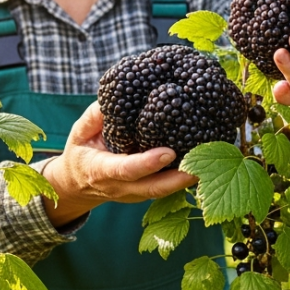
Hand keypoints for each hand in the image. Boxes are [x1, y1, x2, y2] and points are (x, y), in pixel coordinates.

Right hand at [41, 102, 197, 226]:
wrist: (77, 186)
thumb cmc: (81, 153)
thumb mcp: (79, 132)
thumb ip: (95, 116)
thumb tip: (115, 95)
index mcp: (102, 171)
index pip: (127, 169)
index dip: (147, 163)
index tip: (168, 152)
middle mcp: (121, 187)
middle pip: (154, 188)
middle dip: (180, 179)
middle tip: (203, 164)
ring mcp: (135, 194)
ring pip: (164, 191)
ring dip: (188, 180)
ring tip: (212, 162)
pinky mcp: (145, 193)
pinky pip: (166, 188)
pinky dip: (184, 178)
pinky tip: (204, 163)